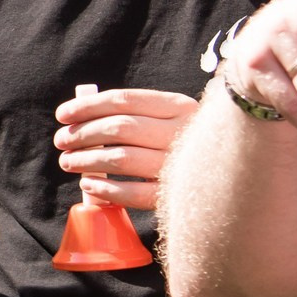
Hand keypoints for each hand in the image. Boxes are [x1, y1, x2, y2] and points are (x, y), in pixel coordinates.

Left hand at [53, 87, 198, 208]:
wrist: (235, 179)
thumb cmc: (190, 145)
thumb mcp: (174, 119)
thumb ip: (140, 114)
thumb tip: (82, 117)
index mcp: (180, 106)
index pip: (124, 100)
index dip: (87, 106)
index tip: (62, 115)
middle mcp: (183, 133)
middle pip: (119, 128)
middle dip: (82, 134)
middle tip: (62, 141)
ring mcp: (182, 166)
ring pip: (121, 159)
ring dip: (87, 160)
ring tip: (69, 162)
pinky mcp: (178, 196)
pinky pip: (134, 194)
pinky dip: (105, 189)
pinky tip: (89, 185)